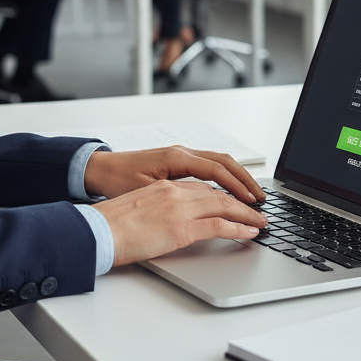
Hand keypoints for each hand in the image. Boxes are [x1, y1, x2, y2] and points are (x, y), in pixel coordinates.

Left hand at [84, 145, 265, 202]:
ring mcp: (179, 155)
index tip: (254, 202)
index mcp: (176, 158)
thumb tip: (202, 207)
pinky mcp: (176, 161)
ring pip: (218, 162)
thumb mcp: (146, 192)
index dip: (239, 187)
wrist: (98, 170)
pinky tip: (230, 191)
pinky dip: (224, 176)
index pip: (218, 171)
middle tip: (262, 201)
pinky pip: (208, 166)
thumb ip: (175, 197)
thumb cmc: (117, 181)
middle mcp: (181, 152)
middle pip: (225, 162)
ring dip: (237, 177)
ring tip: (252, 196)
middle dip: (246, 181)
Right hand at [95, 180, 268, 265]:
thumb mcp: (137, 209)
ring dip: (246, 213)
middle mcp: (174, 191)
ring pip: (224, 204)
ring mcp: (179, 208)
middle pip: (218, 191)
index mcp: (163, 186)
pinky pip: (219, 225)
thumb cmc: (109, 225)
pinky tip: (250, 232)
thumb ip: (157, 210)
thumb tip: (166, 222)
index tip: (235, 199)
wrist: (95, 231)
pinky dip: (239, 227)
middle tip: (257, 208)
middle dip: (241, 199)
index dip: (222, 192)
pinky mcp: (181, 228)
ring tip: (261, 221)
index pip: (201, 185)